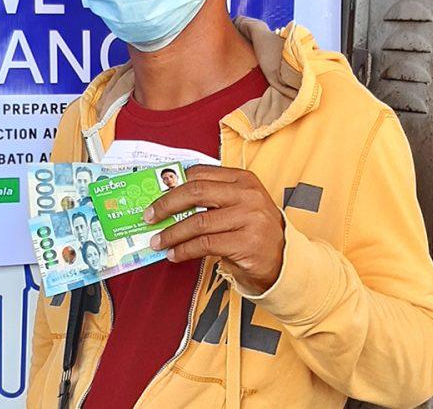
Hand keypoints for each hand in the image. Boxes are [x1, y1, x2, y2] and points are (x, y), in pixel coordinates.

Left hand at [144, 165, 284, 294]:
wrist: (284, 260)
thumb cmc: (253, 230)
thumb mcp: (238, 205)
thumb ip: (211, 198)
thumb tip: (168, 200)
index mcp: (243, 179)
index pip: (200, 173)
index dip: (173, 184)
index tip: (155, 196)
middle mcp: (248, 195)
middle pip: (196, 192)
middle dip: (166, 205)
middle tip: (149, 217)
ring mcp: (249, 218)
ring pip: (198, 222)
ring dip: (172, 234)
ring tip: (158, 241)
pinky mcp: (246, 243)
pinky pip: (205, 245)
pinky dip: (184, 250)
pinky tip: (174, 254)